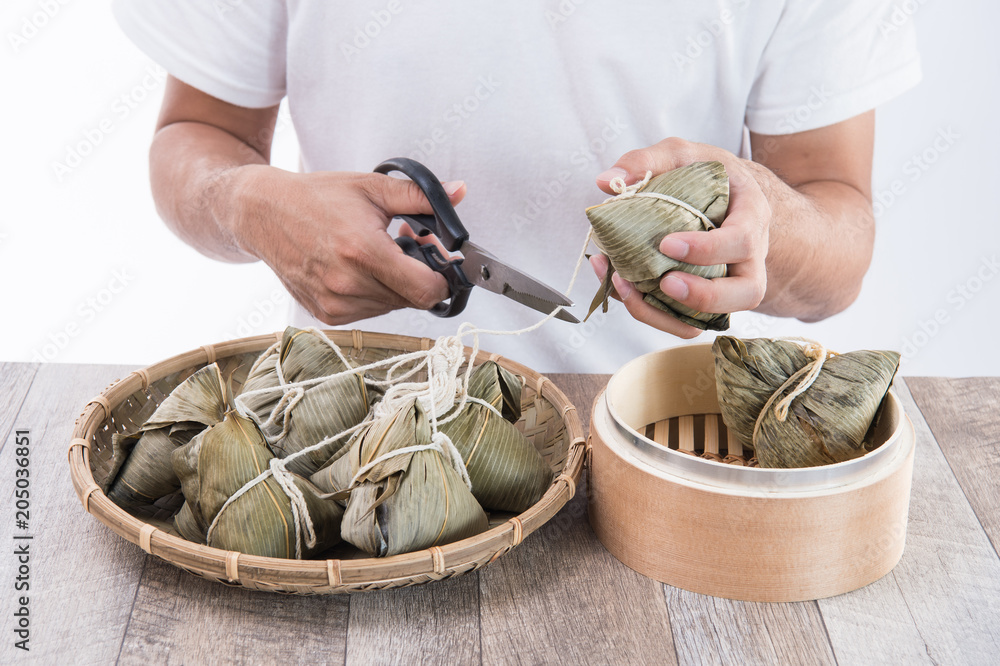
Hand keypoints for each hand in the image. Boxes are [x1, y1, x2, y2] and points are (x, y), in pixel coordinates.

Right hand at [223, 166, 465, 324]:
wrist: (263, 214)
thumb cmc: (316, 198)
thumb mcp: (371, 188)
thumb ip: (420, 196)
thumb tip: (459, 192)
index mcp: (363, 252)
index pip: (427, 289)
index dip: (443, 278)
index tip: (441, 262)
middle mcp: (348, 284)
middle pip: (412, 299)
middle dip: (419, 275)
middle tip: (407, 246)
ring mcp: (335, 304)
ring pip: (392, 307)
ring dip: (396, 285)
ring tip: (378, 253)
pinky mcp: (326, 314)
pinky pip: (370, 312)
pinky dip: (374, 293)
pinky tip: (359, 268)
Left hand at [590, 137, 771, 337]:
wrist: (724, 195)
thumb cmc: (706, 175)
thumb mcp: (681, 154)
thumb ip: (645, 160)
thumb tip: (604, 181)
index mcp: (750, 216)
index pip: (743, 241)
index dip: (708, 249)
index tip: (667, 244)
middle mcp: (748, 258)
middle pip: (746, 293)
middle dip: (704, 296)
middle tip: (665, 283)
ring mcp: (729, 283)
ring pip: (715, 318)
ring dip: (669, 315)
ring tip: (630, 290)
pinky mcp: (704, 300)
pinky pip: (685, 321)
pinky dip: (651, 312)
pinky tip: (620, 286)